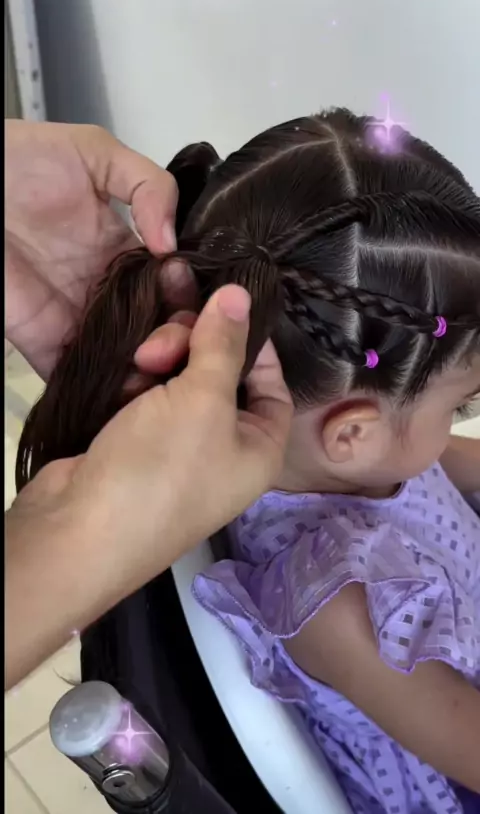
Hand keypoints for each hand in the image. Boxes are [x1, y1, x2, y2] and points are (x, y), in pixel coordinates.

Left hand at [5, 119, 177, 377]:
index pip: (174, 283)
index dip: (190, 294)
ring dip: (148, 371)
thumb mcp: (96, 153)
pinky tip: (128, 392)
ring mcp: (81, 320)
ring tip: (161, 373)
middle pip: (158, 328)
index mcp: (128, 250)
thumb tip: (172, 245)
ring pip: (128, 358)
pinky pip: (81, 375)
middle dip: (176, 340)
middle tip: (178, 341)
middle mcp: (111, 291)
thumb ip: (148, 185)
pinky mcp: (48, 343)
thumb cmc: (24, 162)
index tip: (193, 296)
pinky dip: (105, 392)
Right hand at [8, 286, 292, 606]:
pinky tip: (121, 386)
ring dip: (159, 363)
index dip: (251, 344)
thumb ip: (223, 343)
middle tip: (162, 345)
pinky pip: (146, 399)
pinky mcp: (136, 445)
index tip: (223, 310)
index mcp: (260, 447)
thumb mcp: (203, 399)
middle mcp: (224, 449)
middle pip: (220, 375)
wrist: (82, 529)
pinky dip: (135, 386)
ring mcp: (177, 449)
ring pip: (178, 382)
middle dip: (191, 349)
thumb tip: (243, 293)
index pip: (271, 383)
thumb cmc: (163, 467)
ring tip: (138, 365)